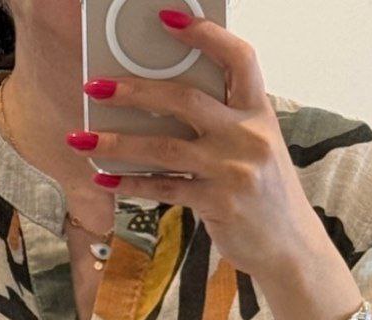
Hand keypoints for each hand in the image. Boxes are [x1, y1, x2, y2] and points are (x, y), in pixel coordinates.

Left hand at [72, 9, 326, 282]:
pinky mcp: (217, 204)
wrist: (289, 246)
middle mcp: (247, 136)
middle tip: (96, 87)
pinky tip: (104, 179)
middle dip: (134, 91)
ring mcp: (232, 171)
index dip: (204, 35)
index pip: (238, 58)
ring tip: (82, 139)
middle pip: (184, 100)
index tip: (167, 19)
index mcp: (259, 112)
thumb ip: (224, 122)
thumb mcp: (257, 146)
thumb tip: (164, 103)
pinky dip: (130, 184)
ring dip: (117, 143)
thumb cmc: (265, 192)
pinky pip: (164, 188)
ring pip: (164, 148)